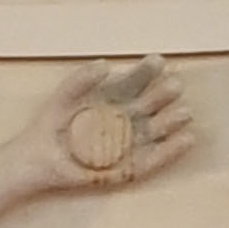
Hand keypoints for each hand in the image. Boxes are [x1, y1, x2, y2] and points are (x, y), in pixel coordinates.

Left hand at [46, 61, 187, 195]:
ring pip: (158, 129)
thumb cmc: (54, 121)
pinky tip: (187, 139)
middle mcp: (129, 116)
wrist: (41, 156)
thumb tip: (105, 64)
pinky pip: (155, 158)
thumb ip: (82, 78)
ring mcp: (132, 141)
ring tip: (183, 112)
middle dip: (165, 94)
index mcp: (117, 95)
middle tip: (174, 86)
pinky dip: (171, 150)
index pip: (138, 79)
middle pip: (154, 102)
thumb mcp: (66, 94)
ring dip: (172, 121)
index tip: (157, 61)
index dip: (148, 70)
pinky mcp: (131, 166)